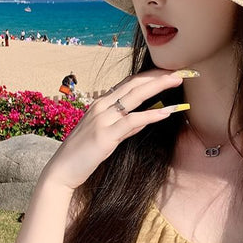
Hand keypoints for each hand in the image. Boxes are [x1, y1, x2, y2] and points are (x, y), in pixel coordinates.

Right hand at [41, 69, 194, 190]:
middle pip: (135, 84)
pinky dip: (151, 114)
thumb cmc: (83, 154)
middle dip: (158, 75)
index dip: (150, 75)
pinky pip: (132, 121)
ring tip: (177, 81)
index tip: (169, 72)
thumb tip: (144, 119)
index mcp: (101, 103)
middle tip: (180, 71)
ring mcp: (103, 119)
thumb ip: (125, 126)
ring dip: (158, 86)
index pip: (130, 82)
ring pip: (135, 96)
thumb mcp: (107, 135)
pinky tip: (167, 111)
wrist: (62, 171)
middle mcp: (101, 106)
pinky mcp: (105, 135)